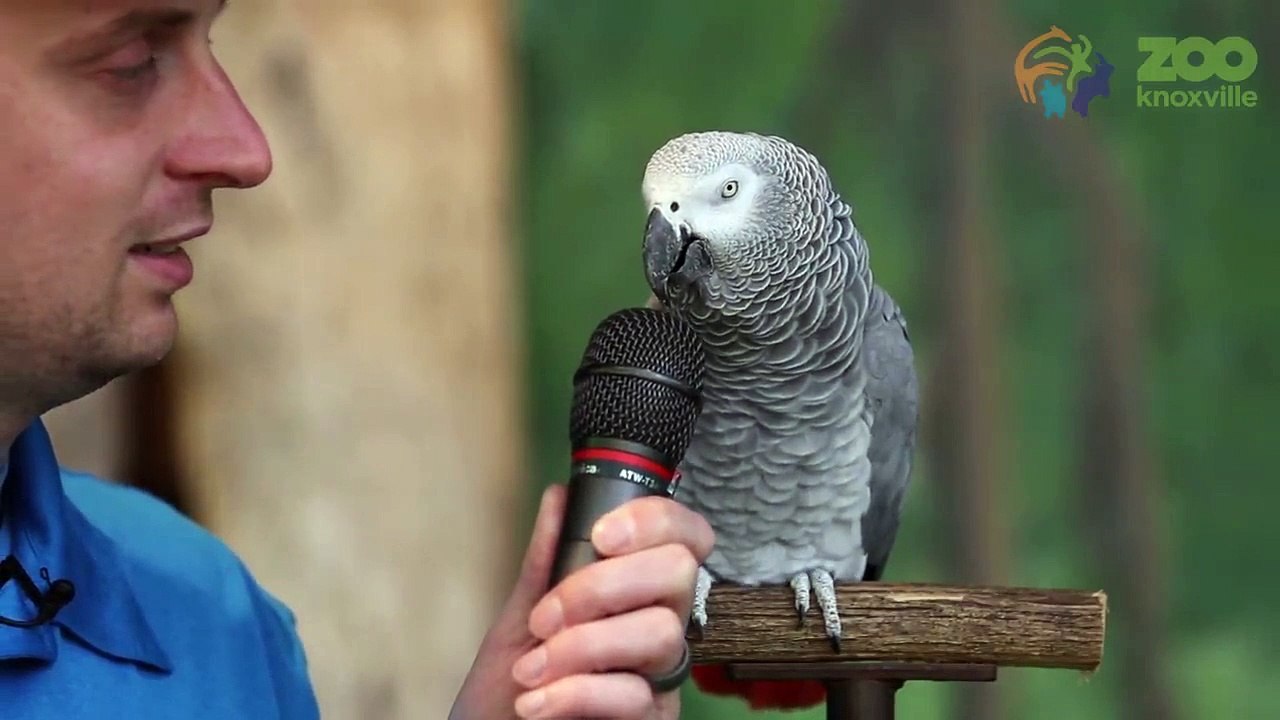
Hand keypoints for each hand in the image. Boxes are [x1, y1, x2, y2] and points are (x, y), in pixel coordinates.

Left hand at [449, 482, 714, 719]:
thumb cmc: (509, 689)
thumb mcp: (520, 618)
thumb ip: (545, 561)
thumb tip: (560, 497)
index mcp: (637, 591)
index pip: (684, 535)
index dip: (655, 521)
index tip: (601, 535)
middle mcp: (659, 625)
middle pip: (679, 571)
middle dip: (604, 585)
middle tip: (547, 616)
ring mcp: (661, 675)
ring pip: (659, 632)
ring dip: (582, 645)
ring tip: (531, 670)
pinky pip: (636, 694)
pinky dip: (576, 693)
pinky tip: (537, 702)